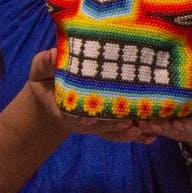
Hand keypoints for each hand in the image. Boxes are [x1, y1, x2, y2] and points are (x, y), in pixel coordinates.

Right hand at [22, 48, 156, 144]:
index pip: (73, 116)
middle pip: (98, 126)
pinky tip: (150, 137)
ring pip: (112, 132)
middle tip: (127, 124)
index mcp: (65, 108)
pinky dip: (136, 136)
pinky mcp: (109, 122)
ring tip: (141, 130)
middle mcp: (82, 120)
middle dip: (112, 126)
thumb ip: (45, 63)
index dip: (82, 119)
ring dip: (126, 134)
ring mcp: (97, 123)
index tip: (91, 118)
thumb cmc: (48, 77)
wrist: (54, 91)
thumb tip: (52, 55)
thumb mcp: (41, 69)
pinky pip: (122, 131)